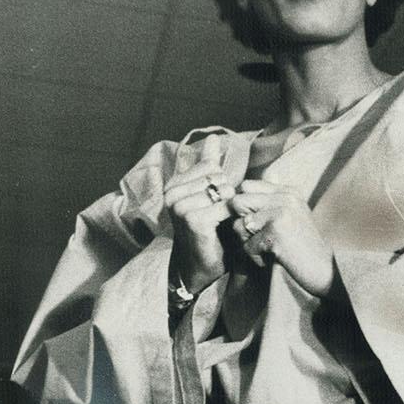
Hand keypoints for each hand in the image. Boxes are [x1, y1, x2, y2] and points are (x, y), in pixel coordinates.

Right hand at [163, 160, 231, 295]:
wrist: (201, 267)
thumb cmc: (208, 231)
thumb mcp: (209, 194)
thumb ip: (209, 166)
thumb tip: (214, 136)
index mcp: (174, 184)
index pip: (212, 167)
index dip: (222, 186)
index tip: (215, 206)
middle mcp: (172, 192)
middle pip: (218, 178)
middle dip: (227, 197)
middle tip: (220, 218)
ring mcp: (180, 205)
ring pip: (223, 191)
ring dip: (230, 209)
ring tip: (221, 225)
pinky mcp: (192, 219)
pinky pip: (225, 206)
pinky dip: (232, 218)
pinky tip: (224, 230)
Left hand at [228, 181, 334, 296]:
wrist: (325, 270)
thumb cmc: (305, 246)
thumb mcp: (292, 215)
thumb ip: (271, 200)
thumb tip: (244, 185)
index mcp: (288, 191)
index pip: (246, 186)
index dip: (243, 205)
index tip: (255, 222)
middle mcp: (284, 197)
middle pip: (238, 202)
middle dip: (241, 223)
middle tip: (258, 237)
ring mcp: (280, 213)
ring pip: (239, 225)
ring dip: (248, 242)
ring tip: (267, 249)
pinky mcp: (276, 232)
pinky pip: (248, 245)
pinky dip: (257, 257)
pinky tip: (273, 259)